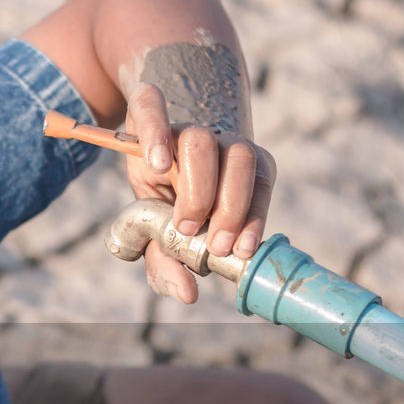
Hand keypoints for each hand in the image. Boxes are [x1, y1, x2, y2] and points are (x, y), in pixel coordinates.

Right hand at [122, 82, 275, 303]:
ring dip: (197, 186)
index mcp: (238, 169)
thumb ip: (175, 264)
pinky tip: (157, 165)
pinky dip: (157, 134)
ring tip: (182, 224)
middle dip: (230, 207)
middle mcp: (218, 143)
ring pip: (203, 141)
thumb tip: (189, 295)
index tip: (240, 250)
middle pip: (241, 159)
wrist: (141, 142)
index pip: (262, 183)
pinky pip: (153, 107)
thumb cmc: (162, 200)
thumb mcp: (166, 236)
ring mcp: (182, 125)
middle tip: (208, 243)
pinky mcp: (145, 110)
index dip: (255, 216)